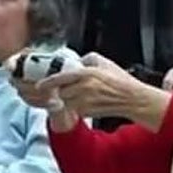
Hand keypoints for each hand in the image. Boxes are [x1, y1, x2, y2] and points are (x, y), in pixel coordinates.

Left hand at [42, 53, 170, 129]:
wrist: (131, 99)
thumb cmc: (120, 81)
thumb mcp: (104, 62)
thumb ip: (87, 59)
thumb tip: (77, 62)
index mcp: (86, 74)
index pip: (61, 78)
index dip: (48, 82)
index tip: (40, 85)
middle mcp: (84, 88)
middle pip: (61, 92)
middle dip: (60, 91)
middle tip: (63, 89)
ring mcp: (85, 102)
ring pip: (66, 103)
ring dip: (67, 100)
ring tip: (75, 97)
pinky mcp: (88, 113)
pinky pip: (74, 110)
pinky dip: (75, 108)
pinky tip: (84, 103)